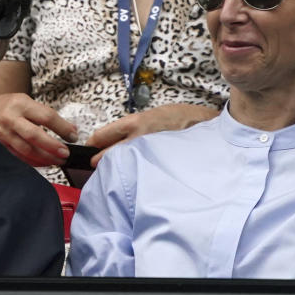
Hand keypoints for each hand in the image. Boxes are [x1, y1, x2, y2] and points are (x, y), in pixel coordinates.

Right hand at [0, 92, 77, 166]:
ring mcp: (3, 134)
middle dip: (52, 146)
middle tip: (66, 154)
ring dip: (44, 158)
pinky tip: (44, 164)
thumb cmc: (9, 107)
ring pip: (26, 150)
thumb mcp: (27, 102)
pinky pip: (17, 157)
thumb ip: (47, 115)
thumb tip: (71, 130)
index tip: (73, 136)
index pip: (46, 116)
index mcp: (21, 104)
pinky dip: (32, 162)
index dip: (62, 127)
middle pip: (34, 135)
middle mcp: (10, 119)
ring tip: (58, 161)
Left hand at [85, 103, 219, 166]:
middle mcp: (139, 138)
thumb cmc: (180, 118)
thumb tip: (116, 142)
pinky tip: (136, 179)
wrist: (205, 125)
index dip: (92, 145)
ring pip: (123, 166)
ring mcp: (149, 153)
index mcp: (135, 123)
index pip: (102, 135)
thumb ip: (134, 129)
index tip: (89, 151)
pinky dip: (135, 176)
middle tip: (98, 167)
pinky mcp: (158, 166)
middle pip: (107, 155)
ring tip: (117, 175)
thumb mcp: (153, 115)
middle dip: (100, 162)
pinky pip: (140, 173)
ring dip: (117, 170)